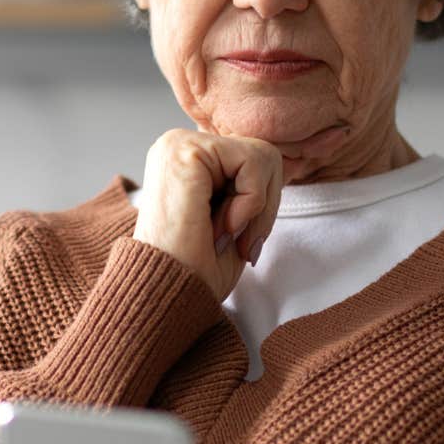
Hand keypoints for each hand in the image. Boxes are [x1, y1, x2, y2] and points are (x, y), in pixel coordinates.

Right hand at [131, 128, 287, 301]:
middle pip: (264, 154)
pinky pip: (253, 162)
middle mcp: (178, 145)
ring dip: (255, 208)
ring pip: (263, 156)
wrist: (168, 298)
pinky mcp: (186, 151)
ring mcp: (178, 144)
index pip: (255, 162)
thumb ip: (250, 187)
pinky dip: (251, 203)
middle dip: (264, 207)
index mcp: (187, 160)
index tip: (239, 243)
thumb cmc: (197, 272)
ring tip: (222, 233)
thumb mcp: (234, 220)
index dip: (262, 206)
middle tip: (235, 242)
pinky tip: (220, 225)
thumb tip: (275, 164)